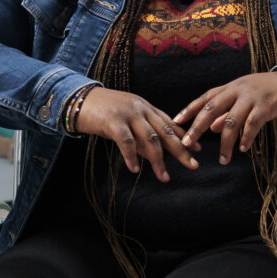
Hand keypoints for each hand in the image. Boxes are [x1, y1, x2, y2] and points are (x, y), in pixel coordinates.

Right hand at [75, 86, 199, 179]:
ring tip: (164, 177)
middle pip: (165, 132)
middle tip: (193, 165)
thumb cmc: (102, 112)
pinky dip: (132, 156)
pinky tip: (135, 169)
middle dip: (181, 150)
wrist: (78, 100)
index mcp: (145, 107)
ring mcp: (128, 114)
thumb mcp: (126, 121)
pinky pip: (126, 141)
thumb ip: (140, 135)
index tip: (198, 150)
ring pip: (149, 139)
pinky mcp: (113, 121)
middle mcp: (140, 109)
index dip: (184, 137)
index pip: (169, 123)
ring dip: (158, 160)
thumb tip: (153, 155)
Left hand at [172, 71, 276, 164]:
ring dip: (225, 142)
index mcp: (231, 87)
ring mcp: (252, 97)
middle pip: (212, 108)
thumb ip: (229, 112)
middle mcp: (238, 90)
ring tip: (223, 160)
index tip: (175, 122)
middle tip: (187, 143)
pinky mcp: (268, 105)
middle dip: (198, 126)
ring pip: (232, 120)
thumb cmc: (268, 94)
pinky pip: (252, 124)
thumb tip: (212, 129)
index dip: (190, 109)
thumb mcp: (245, 100)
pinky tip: (242, 149)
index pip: (205, 98)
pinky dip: (246, 138)